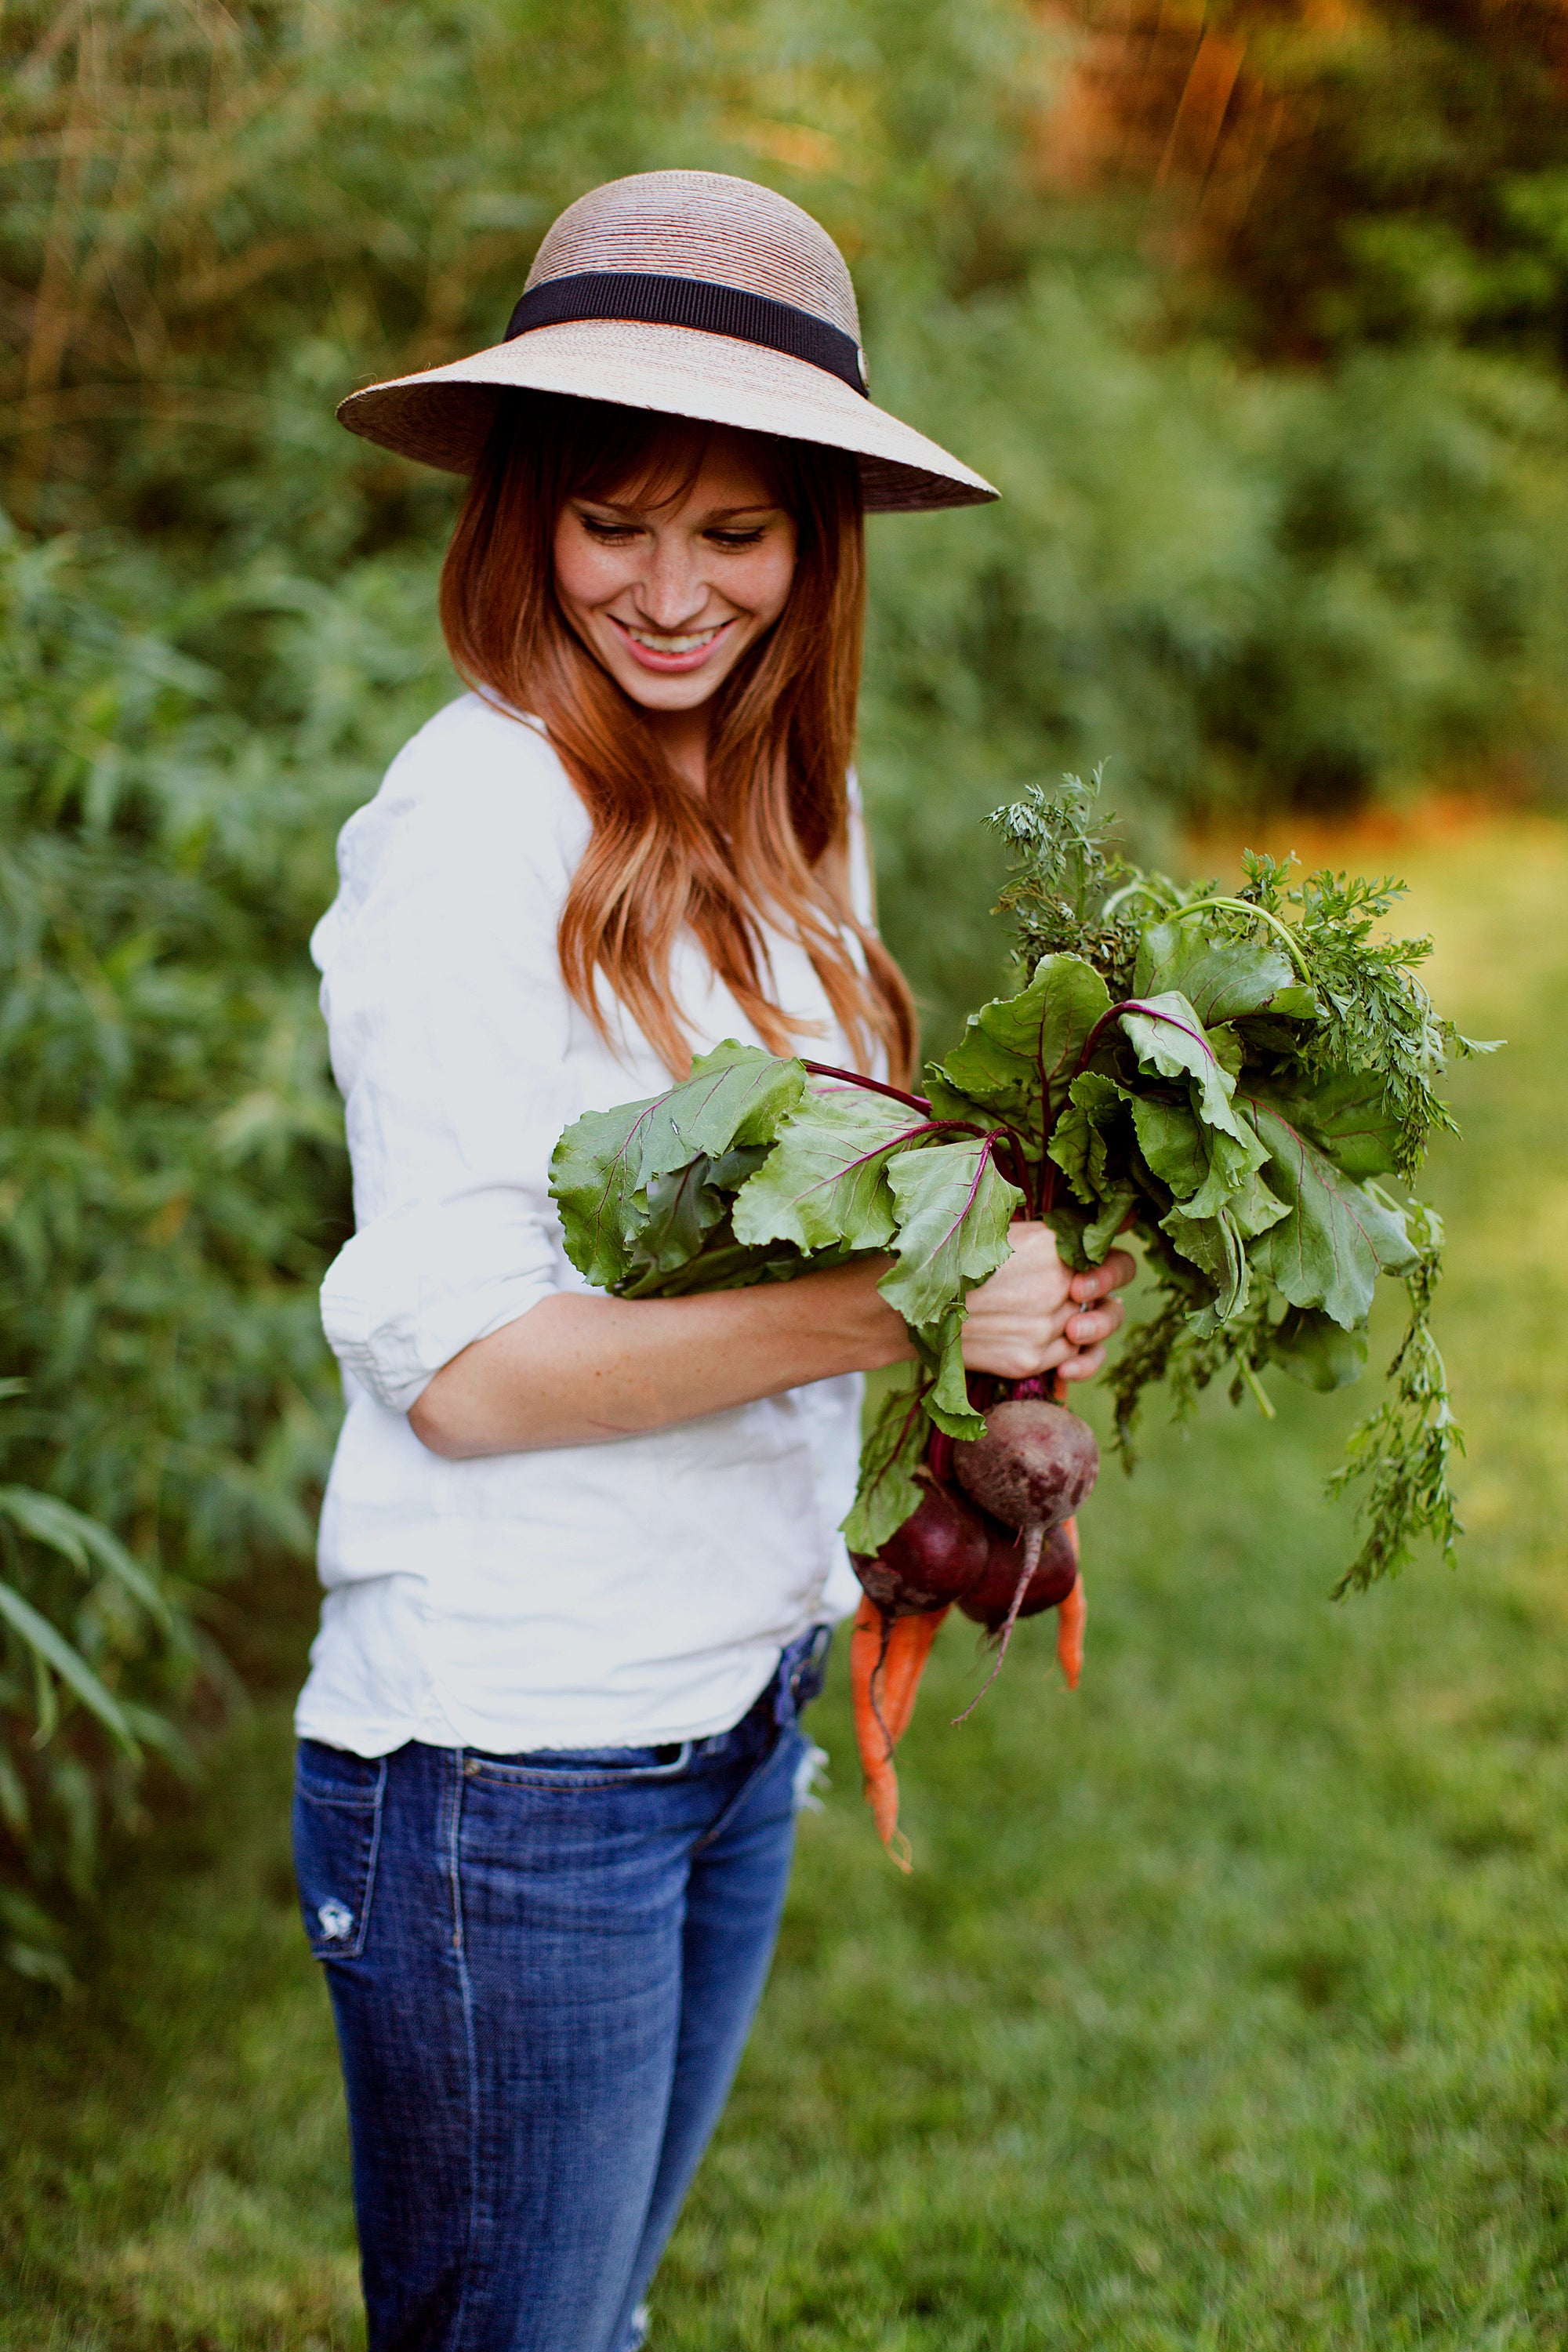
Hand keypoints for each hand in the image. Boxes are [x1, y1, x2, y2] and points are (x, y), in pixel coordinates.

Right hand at [961, 1222, 1135, 1384]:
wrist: (908, 1306)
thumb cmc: (952, 1257)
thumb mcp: (1003, 1228)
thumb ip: (1056, 1230)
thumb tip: (1121, 1214)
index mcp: (1052, 1246)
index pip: (1113, 1257)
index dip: (1112, 1264)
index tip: (1099, 1264)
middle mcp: (1057, 1287)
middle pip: (1108, 1296)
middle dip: (1101, 1295)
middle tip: (1082, 1293)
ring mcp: (1046, 1328)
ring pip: (1092, 1331)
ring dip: (1086, 1326)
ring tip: (1068, 1320)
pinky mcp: (1031, 1361)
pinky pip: (1073, 1360)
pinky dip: (1074, 1356)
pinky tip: (1062, 1347)